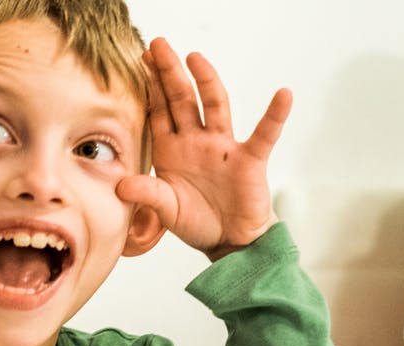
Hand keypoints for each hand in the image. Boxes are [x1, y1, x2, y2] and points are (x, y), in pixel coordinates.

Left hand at [116, 37, 291, 261]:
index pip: (159, 111)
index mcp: (171, 149)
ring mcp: (223, 147)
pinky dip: (274, 115)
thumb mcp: (166, 209)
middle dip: (169, 72)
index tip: (141, 60)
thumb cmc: (197, 221)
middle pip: (182, 99)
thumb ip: (147, 194)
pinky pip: (264, 134)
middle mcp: (196, 141)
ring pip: (214, 106)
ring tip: (195, 57)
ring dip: (206, 81)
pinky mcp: (249, 160)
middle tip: (157, 44)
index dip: (150, 86)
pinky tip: (283, 94)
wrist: (229, 242)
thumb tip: (120, 185)